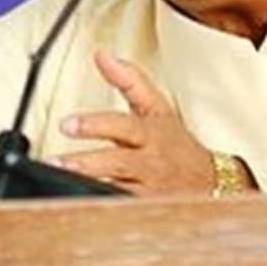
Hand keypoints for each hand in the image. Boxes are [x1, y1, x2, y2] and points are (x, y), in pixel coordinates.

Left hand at [54, 48, 214, 195]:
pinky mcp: (144, 210)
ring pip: (115, 191)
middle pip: (116, 162)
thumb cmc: (175, 141)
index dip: (94, 125)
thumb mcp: (157, 106)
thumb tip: (101, 54)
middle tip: (56, 161)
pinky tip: (78, 207)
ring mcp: (147, 189)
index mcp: (150, 132)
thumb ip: (128, 79)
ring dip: (86, 188)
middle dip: (86, 162)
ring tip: (58, 184)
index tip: (66, 124)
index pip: (122, 125)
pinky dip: (101, 209)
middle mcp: (149, 161)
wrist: (210, 181)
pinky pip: (120, 211)